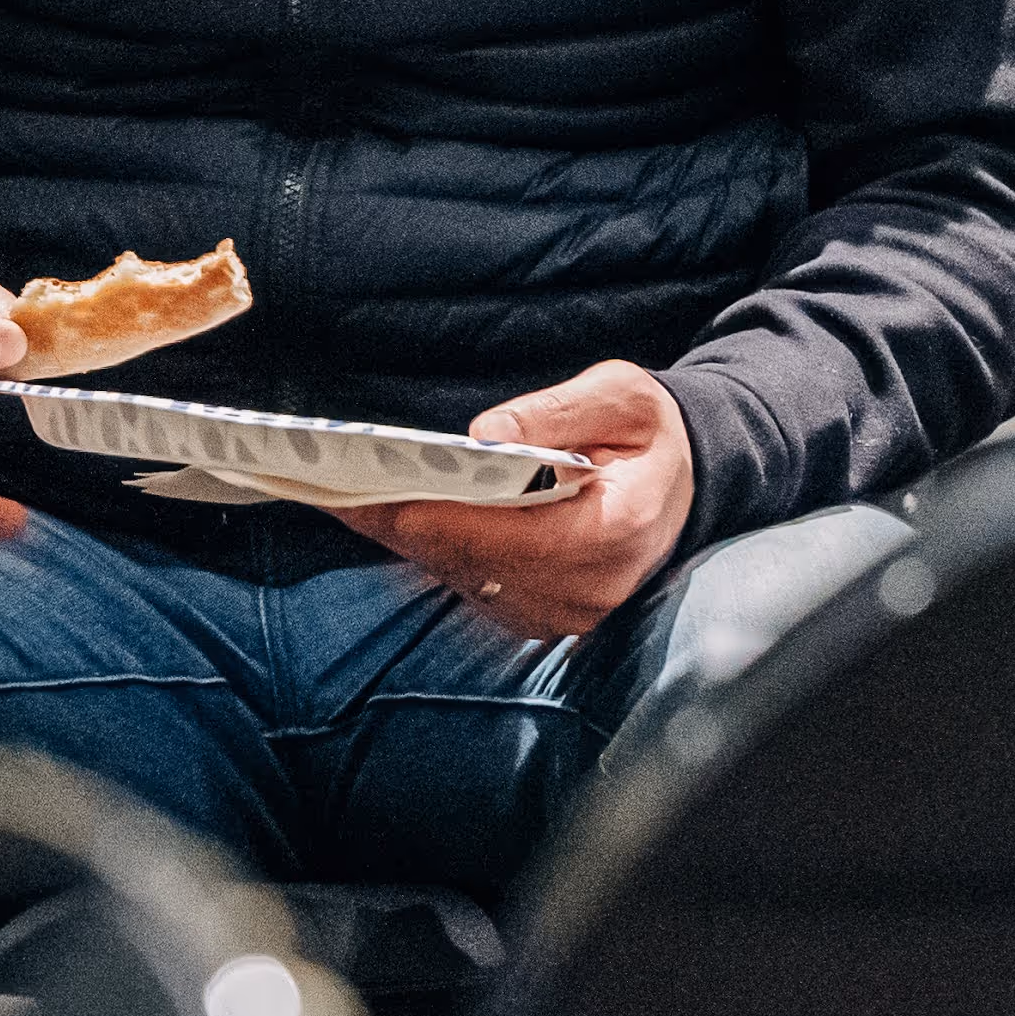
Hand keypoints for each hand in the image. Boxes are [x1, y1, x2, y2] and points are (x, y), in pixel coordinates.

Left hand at [343, 358, 693, 641]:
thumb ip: (559, 411)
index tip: (374, 490)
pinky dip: (432, 554)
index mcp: (616, 529)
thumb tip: (486, 434)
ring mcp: (569, 613)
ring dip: (407, 542)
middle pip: (473, 561)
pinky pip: (474, 590)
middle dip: (402, 522)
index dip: (436, 513)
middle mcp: (591, 587)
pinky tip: (391, 520)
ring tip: (345, 499)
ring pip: (465, 580)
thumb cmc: (648, 434)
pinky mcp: (547, 618)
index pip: (508, 533)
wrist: (684, 485)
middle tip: (330, 487)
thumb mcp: (623, 397)